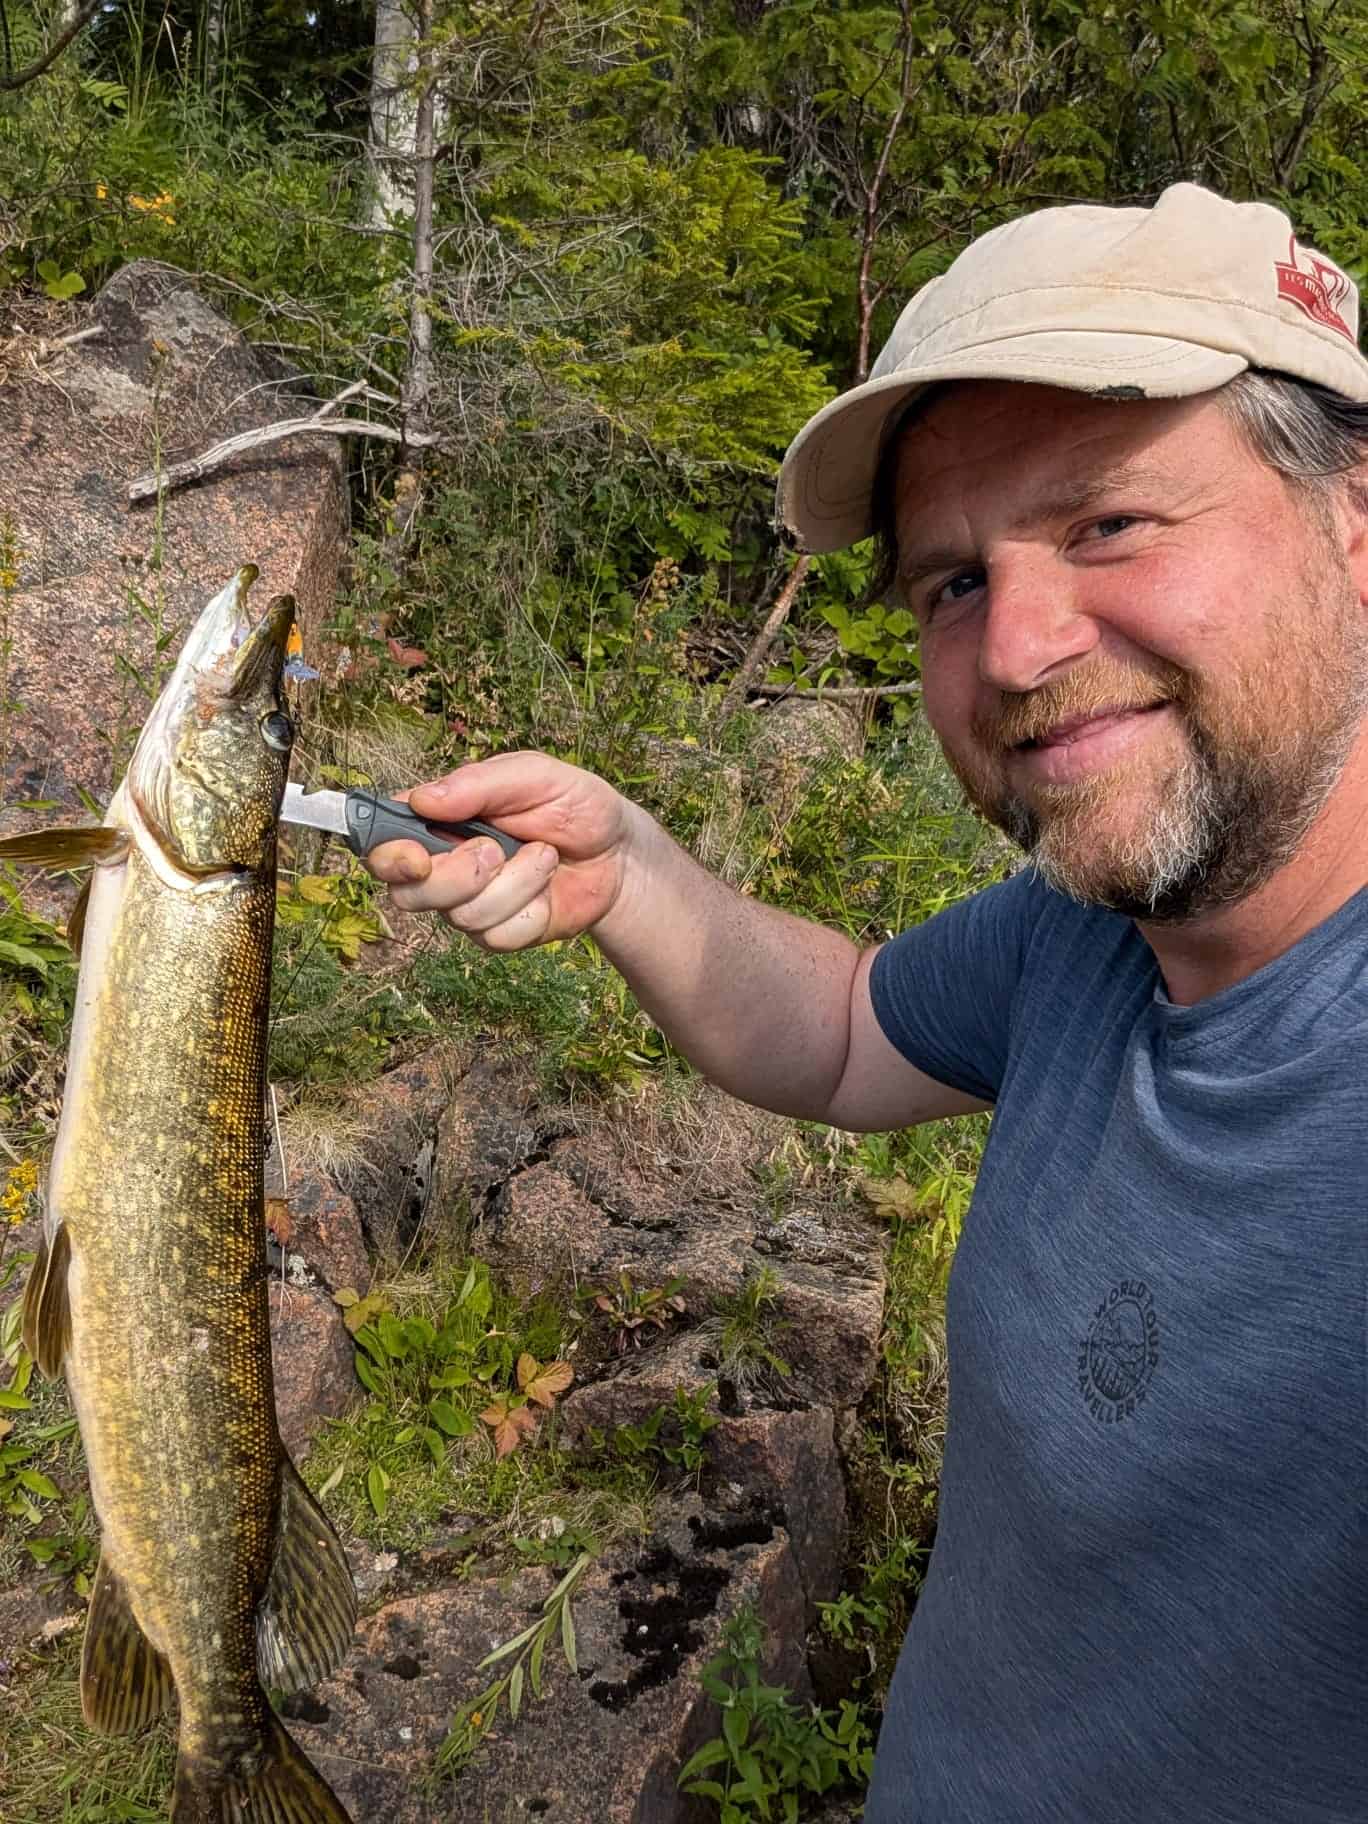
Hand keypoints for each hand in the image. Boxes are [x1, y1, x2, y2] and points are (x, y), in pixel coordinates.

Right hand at [364, 751, 635, 950]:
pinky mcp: (500, 933)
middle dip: (455, 876)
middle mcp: (444, 866)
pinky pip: (498, 935)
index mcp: (439, 821)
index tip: (415, 856)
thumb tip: (422, 799)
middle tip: (495, 851)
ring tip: (544, 855)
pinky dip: (531, 907)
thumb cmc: (573, 805)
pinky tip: (548, 886)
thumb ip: (477, 784)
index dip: (387, 857)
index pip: (383, 845)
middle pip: (409, 894)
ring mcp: (470, 904)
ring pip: (461, 916)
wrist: (618, 852)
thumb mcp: (533, 775)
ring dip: (513, 883)